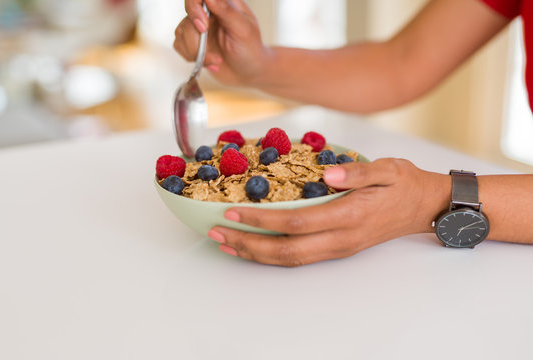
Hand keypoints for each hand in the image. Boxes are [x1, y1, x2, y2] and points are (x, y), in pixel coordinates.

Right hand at [174, 0, 270, 85]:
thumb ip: (226, 10)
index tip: (203, 27)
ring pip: (181, 31)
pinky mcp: (192, 42)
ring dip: (197, 52)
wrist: (248, 73)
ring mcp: (199, 27)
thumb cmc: (250, 50)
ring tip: (216, 61)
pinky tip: (210, 63)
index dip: (195, 7)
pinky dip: (192, 57)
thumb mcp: (243, 30)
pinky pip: (179, 44)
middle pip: (188, 13)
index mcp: (224, 3)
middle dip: (196, 37)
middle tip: (211, 51)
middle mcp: (209, 12)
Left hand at [207, 158, 450, 266]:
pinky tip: (254, 248)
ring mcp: (339, 247)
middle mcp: (341, 238)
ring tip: (226, 244)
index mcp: (349, 216)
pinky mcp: (337, 248)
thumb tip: (328, 174)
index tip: (234, 212)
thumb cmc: (404, 184)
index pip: (296, 223)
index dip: (262, 220)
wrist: (425, 206)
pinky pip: (299, 258)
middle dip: (248, 244)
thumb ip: (357, 172)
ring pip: (290, 260)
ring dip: (255, 254)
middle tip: (217, 233)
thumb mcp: (388, 169)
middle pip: (286, 251)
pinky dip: (271, 256)